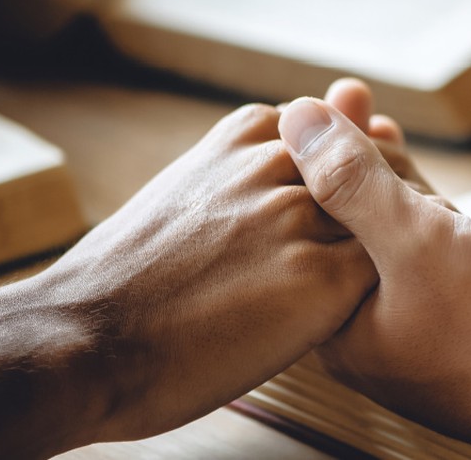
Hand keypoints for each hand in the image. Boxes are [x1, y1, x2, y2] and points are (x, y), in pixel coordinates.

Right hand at [0, 80, 433, 456]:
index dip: (351, 187)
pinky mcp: (321, 277)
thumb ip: (243, 170)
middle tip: (366, 267)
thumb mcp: (184, 193)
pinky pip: (383, 274)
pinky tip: (361, 321)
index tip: (340, 224)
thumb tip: (288, 152)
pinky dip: (385, 293)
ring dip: (391, 250)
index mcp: (244, 132)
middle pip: (371, 170)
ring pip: (386, 217)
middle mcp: (280, 159)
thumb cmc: (126, 280)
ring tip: (365, 297)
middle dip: (381, 213)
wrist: (78, 338)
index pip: (338, 141)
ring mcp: (303, 215)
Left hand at [278, 96, 470, 456]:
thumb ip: (353, 182)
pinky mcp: (468, 318)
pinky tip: (426, 184)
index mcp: (340, 326)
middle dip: (349, 159)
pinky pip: (436, 255)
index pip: (307, 226)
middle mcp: (372, 331)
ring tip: (376, 122)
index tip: (312, 104)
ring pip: (394, 237)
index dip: (309, 158)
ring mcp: (422, 325)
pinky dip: (430, 212)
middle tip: (347, 95)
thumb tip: (298, 118)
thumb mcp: (420, 244)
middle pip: (348, 227)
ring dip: (388, 178)